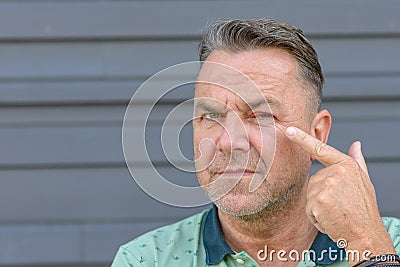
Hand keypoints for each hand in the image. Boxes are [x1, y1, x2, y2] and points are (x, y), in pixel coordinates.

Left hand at [285, 126, 394, 261]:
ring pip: (310, 196)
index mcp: (346, 165)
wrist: (366, 234)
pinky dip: (316, 218)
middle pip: (314, 181)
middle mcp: (337, 172)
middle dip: (322, 195)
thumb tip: (356, 144)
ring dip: (319, 208)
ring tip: (336, 213)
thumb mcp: (364, 181)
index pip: (321, 149)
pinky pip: (308, 209)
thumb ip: (357, 161)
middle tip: (339, 205)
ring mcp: (327, 185)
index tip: (289, 130)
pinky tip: (331, 220)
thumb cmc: (364, 209)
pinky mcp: (319, 200)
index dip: (302, 138)